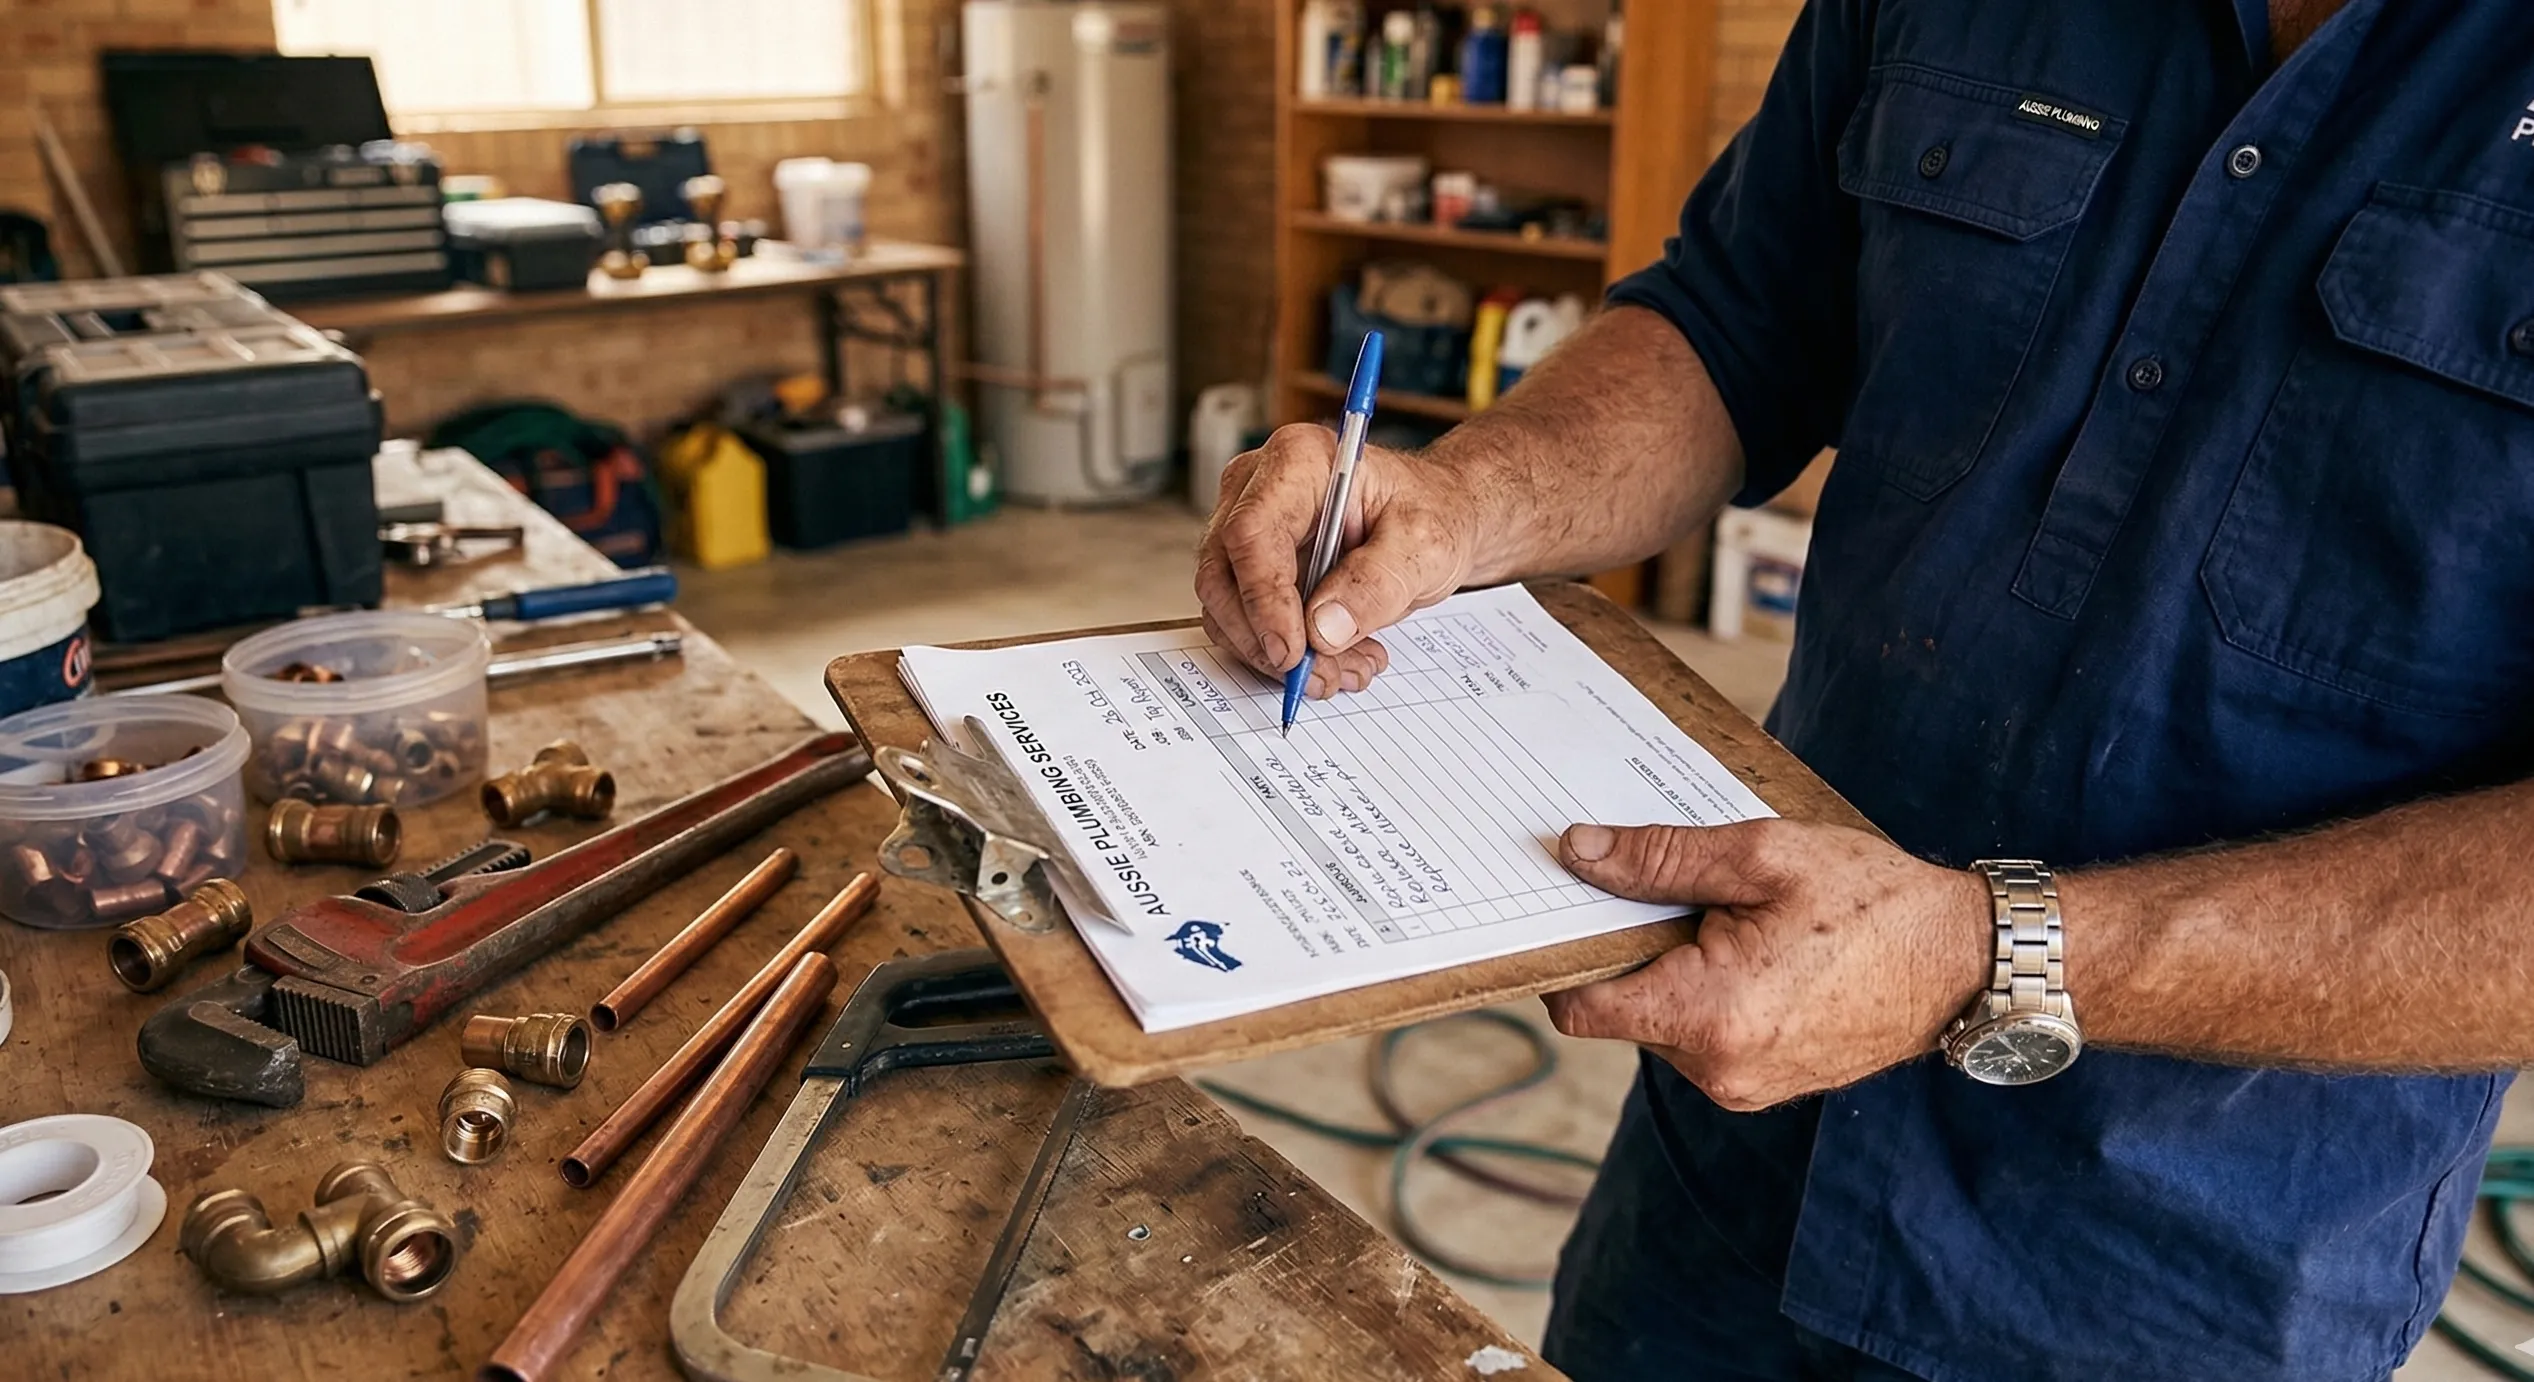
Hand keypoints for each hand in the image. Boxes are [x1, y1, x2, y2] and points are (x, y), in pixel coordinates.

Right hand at [1194, 424, 1480, 698]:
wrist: (1436, 516)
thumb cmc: (1430, 512)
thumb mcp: (1425, 544)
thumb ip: (1377, 583)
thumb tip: (1322, 630)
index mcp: (1298, 461)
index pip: (1251, 533)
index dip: (1264, 599)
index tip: (1292, 652)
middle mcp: (1257, 488)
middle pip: (1224, 576)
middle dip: (1268, 641)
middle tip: (1324, 676)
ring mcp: (1246, 526)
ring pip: (1227, 609)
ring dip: (1279, 656)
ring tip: (1348, 667)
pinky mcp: (1250, 566)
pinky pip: (1243, 622)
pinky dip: (1283, 653)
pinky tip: (1336, 657)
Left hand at [1541, 818, 1990, 1110]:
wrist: (1967, 961)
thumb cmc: (1876, 903)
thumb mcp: (1764, 856)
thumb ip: (1661, 858)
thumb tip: (1576, 853)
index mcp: (1708, 1016)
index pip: (1580, 1007)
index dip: (1566, 954)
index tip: (1571, 906)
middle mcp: (1717, 1069)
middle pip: (1622, 1008)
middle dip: (1635, 949)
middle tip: (1676, 892)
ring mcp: (1743, 1086)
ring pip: (1663, 1022)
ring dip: (1676, 971)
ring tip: (1730, 918)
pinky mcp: (1765, 1085)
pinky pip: (1705, 1037)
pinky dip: (1709, 994)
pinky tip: (1752, 949)